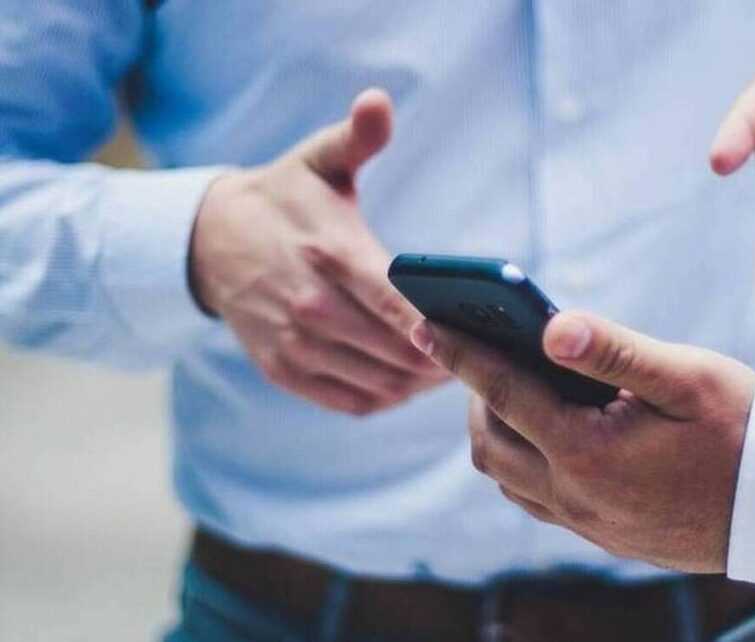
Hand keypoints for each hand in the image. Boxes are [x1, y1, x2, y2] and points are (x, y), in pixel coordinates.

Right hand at [190, 88, 446, 414]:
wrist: (210, 240)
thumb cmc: (284, 199)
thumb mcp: (318, 159)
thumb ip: (356, 137)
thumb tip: (378, 102)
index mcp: (330, 253)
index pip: (397, 304)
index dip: (440, 328)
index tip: (477, 335)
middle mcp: (311, 305)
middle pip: (397, 352)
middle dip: (444, 358)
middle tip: (482, 355)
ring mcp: (295, 344)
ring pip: (379, 383)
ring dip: (421, 383)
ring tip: (454, 368)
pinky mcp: (284, 370)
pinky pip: (351, 402)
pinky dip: (388, 398)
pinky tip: (410, 382)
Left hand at [410, 311, 754, 572]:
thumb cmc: (744, 429)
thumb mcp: (685, 377)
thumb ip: (613, 350)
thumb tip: (550, 325)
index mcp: (588, 452)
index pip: (502, 393)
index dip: (460, 354)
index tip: (425, 323)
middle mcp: (576, 496)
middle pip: (490, 443)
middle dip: (472, 394)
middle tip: (477, 350)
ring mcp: (587, 523)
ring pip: (507, 477)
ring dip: (495, 430)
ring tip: (508, 387)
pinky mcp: (603, 536)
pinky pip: (536, 499)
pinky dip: (522, 461)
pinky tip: (545, 431)